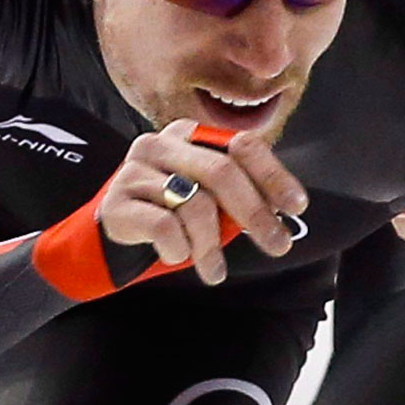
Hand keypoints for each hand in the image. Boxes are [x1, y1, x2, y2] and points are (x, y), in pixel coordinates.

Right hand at [98, 120, 308, 285]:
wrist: (107, 237)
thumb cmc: (168, 214)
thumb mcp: (208, 198)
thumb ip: (240, 193)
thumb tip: (287, 208)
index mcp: (190, 134)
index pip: (241, 145)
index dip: (273, 175)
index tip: (296, 206)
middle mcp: (161, 144)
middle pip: (222, 172)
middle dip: (256, 214)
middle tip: (278, 245)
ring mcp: (135, 170)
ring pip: (195, 205)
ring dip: (212, 246)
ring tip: (215, 270)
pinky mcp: (117, 201)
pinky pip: (165, 228)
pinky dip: (179, 249)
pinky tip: (177, 257)